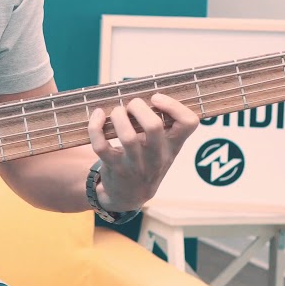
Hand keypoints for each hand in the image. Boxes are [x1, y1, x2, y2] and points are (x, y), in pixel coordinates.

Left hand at [87, 94, 198, 210]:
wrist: (130, 195)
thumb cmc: (147, 159)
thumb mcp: (163, 146)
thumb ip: (162, 124)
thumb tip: (142, 90)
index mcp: (173, 145)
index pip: (189, 123)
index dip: (174, 105)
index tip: (156, 98)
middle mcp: (157, 157)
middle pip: (153, 127)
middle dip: (138, 108)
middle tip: (132, 105)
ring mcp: (135, 165)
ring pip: (127, 137)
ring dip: (118, 116)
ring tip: (116, 112)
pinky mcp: (114, 168)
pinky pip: (101, 146)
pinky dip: (95, 126)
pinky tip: (98, 116)